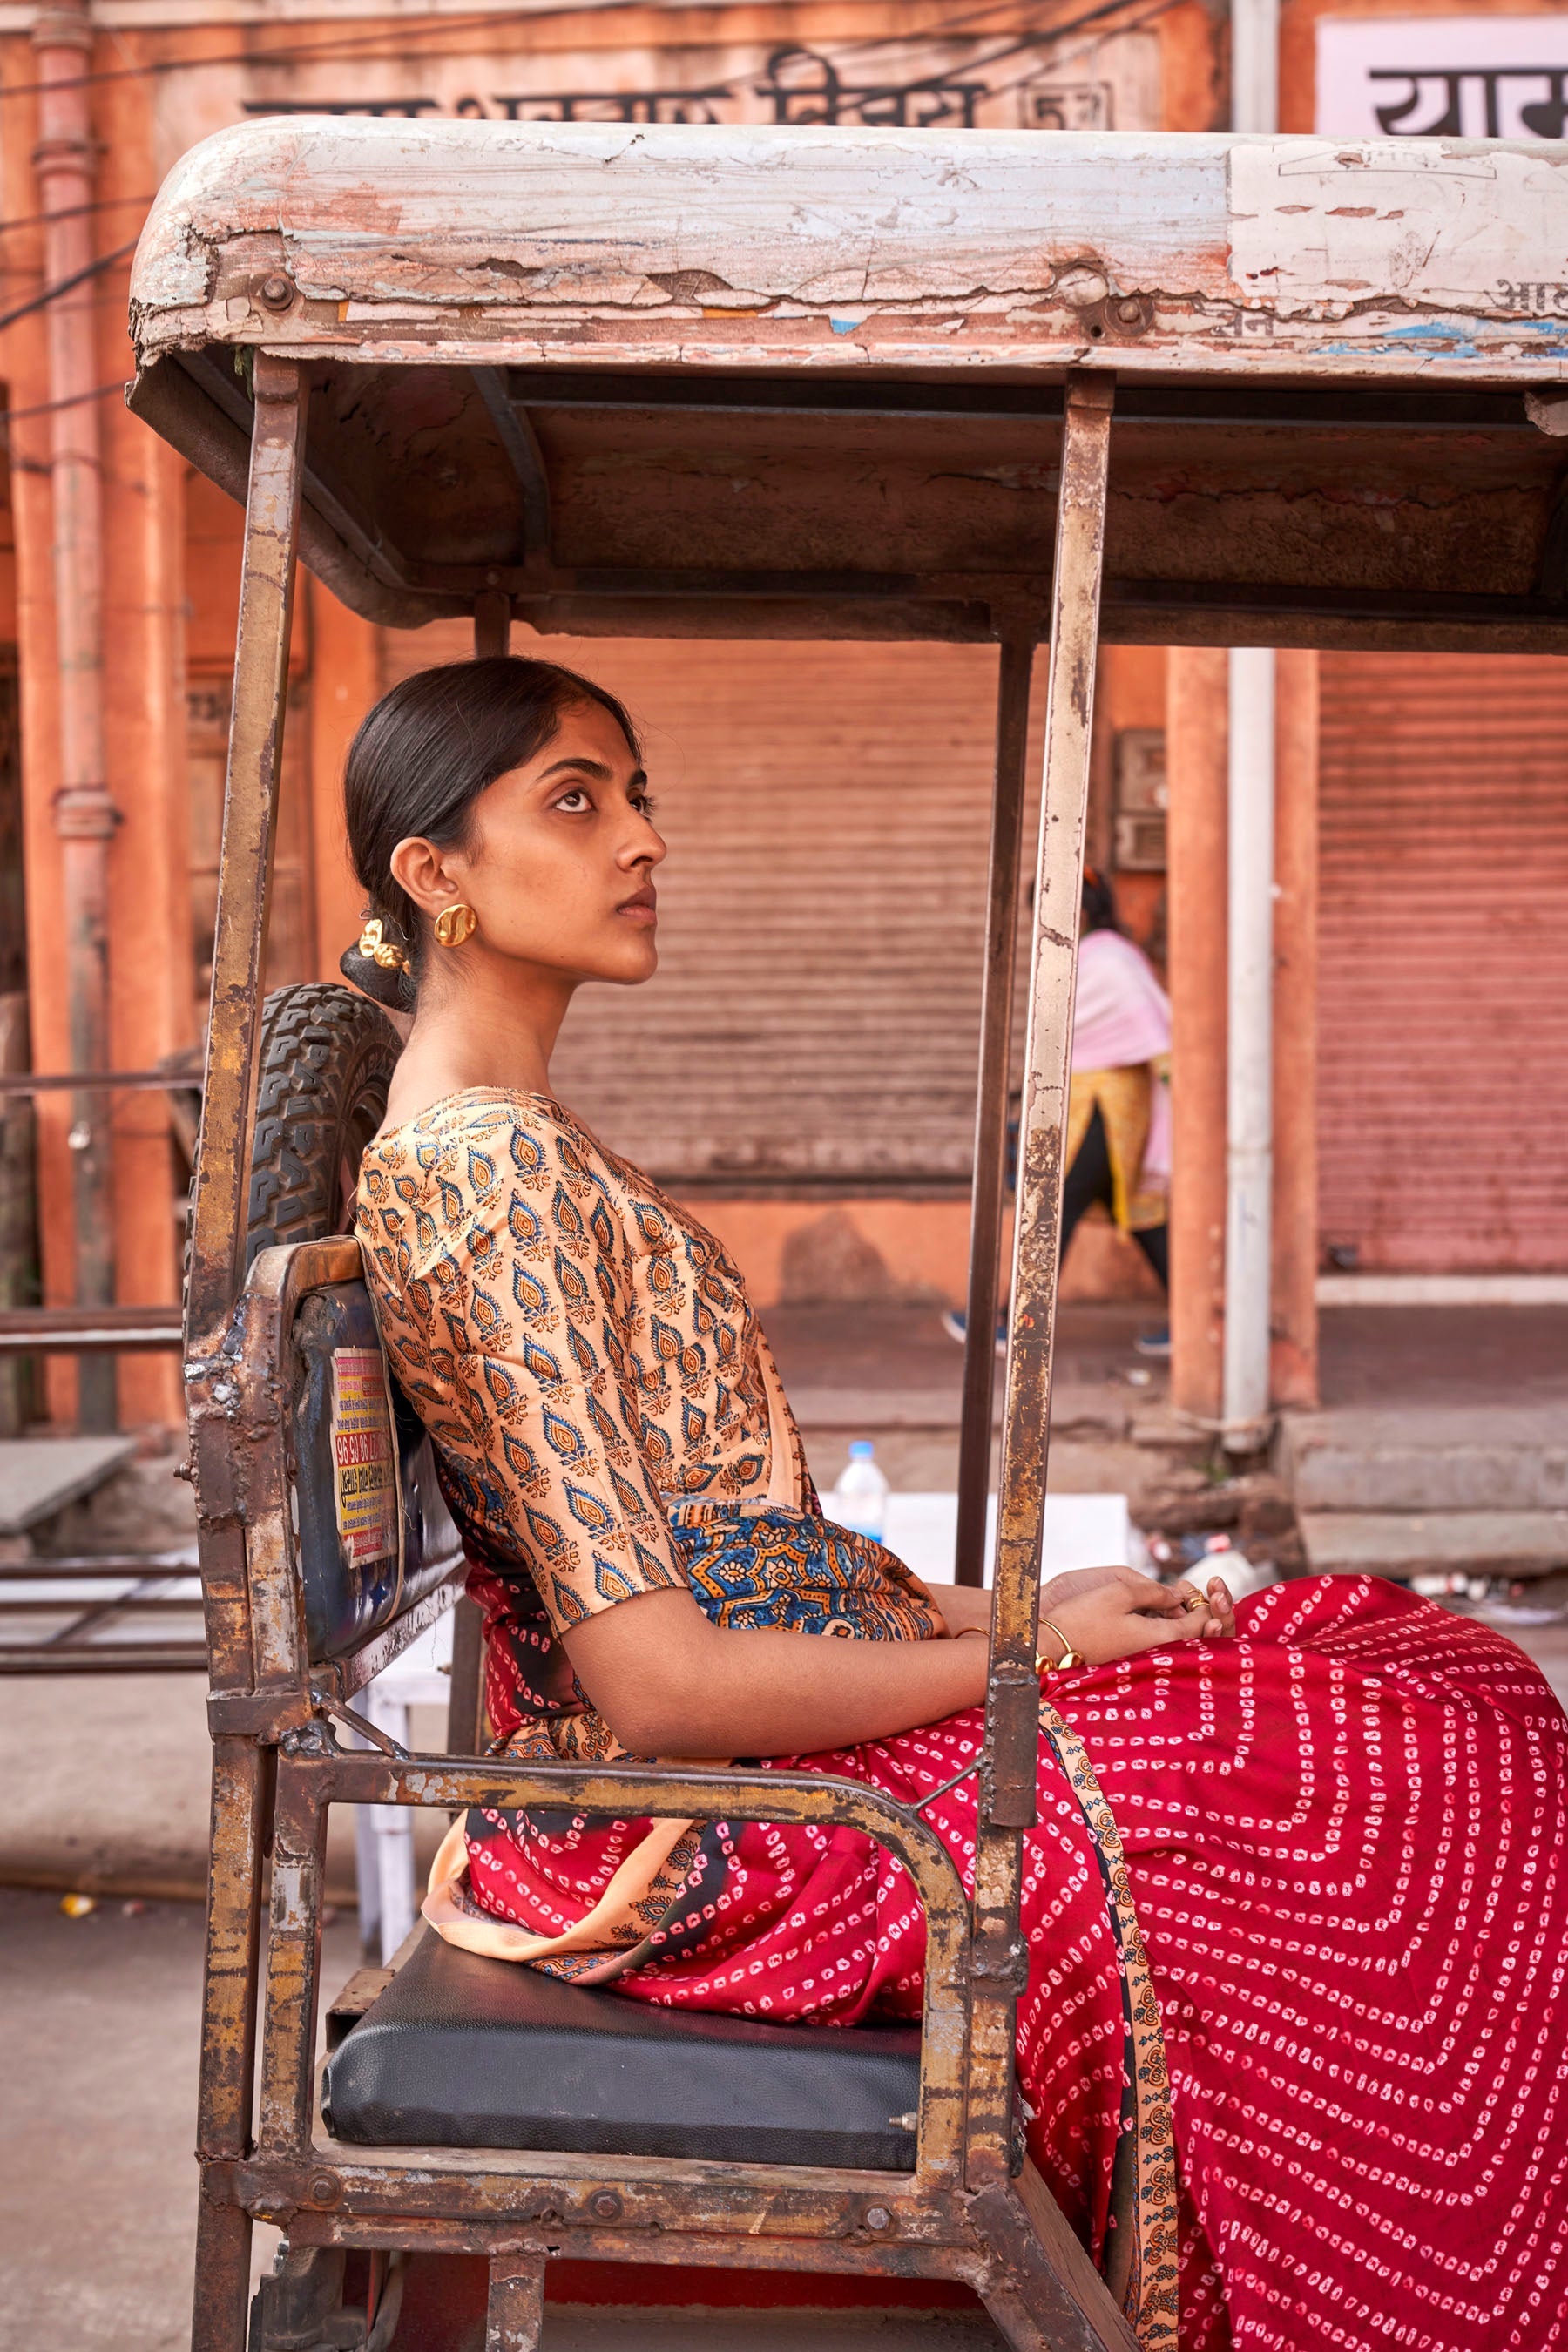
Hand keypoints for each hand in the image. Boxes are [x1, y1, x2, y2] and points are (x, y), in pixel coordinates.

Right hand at [1037, 1562, 1233, 1667]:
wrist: (1051, 1644)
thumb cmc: (1083, 1617)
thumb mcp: (1120, 1594)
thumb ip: (1154, 1592)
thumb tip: (1178, 1595)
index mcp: (1158, 1637)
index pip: (1201, 1625)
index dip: (1207, 1605)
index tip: (1201, 1587)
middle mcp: (1155, 1650)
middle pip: (1190, 1632)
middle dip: (1195, 1609)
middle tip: (1186, 1587)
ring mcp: (1143, 1654)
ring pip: (1173, 1633)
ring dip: (1177, 1614)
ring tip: (1170, 1592)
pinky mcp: (1131, 1653)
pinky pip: (1157, 1637)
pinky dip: (1162, 1621)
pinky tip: (1152, 1605)